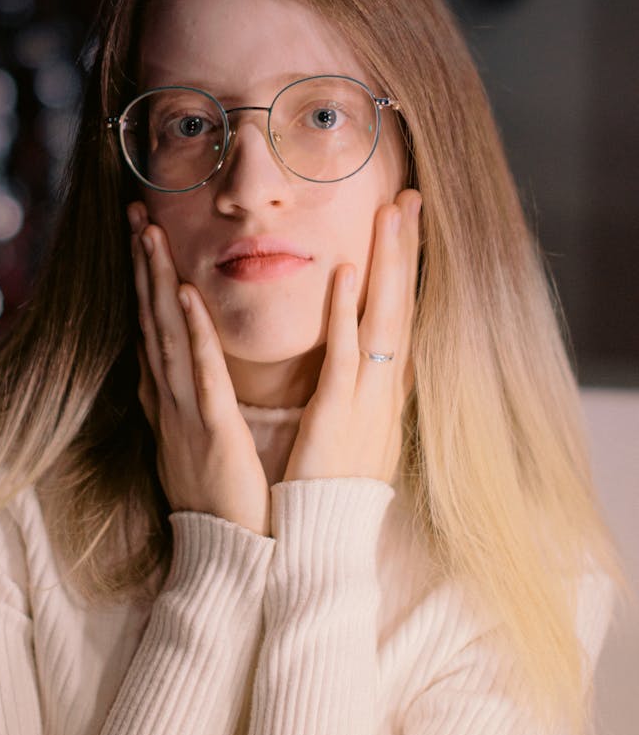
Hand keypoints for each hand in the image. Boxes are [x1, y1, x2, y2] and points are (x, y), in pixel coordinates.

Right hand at [128, 202, 271, 536]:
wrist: (226, 556)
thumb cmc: (221, 498)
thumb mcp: (197, 439)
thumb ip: (190, 400)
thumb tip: (181, 370)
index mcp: (170, 399)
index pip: (153, 329)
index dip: (144, 282)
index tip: (142, 239)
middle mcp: (168, 398)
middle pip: (151, 320)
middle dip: (143, 266)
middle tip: (136, 216)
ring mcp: (185, 411)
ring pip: (167, 334)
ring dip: (158, 283)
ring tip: (150, 235)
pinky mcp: (212, 428)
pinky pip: (200, 372)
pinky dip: (191, 332)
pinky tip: (186, 296)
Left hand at [282, 189, 421, 485]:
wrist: (325, 537)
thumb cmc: (337, 483)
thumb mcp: (363, 429)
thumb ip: (369, 388)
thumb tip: (383, 357)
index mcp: (387, 388)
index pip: (402, 315)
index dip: (407, 268)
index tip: (406, 224)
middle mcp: (386, 386)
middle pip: (402, 305)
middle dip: (405, 250)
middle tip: (409, 197)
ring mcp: (367, 397)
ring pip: (383, 317)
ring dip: (388, 263)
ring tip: (392, 212)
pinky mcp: (338, 412)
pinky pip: (345, 354)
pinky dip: (348, 312)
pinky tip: (349, 271)